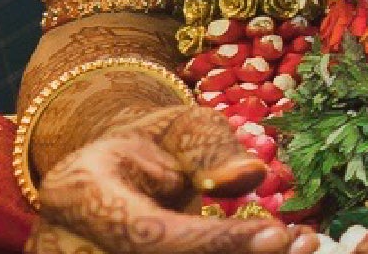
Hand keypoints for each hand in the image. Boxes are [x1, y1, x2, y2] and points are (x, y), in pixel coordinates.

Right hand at [28, 101, 305, 253]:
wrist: (108, 176)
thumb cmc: (150, 146)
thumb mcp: (180, 127)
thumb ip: (210, 149)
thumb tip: (252, 175)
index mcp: (77, 194)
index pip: (148, 234)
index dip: (214, 241)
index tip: (279, 234)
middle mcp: (67, 245)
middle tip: (300, 245)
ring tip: (298, 247)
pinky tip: (268, 251)